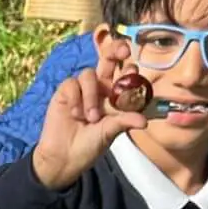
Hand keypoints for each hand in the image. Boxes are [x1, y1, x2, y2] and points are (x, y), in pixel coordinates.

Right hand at [32, 39, 145, 190]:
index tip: (133, 69)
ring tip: (90, 118)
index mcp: (114, 97)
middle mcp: (99, 89)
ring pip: (88, 75)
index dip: (130, 69)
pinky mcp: (64, 92)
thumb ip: (124, 122)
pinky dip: (75, 97)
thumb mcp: (110, 133)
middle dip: (116, 50)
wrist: (63, 158)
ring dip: (91, 95)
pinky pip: (72, 83)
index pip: (124, 76)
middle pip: (107, 60)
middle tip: (124, 50)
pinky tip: (75, 113)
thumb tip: (144, 121)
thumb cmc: (88, 147)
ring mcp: (81, 89)